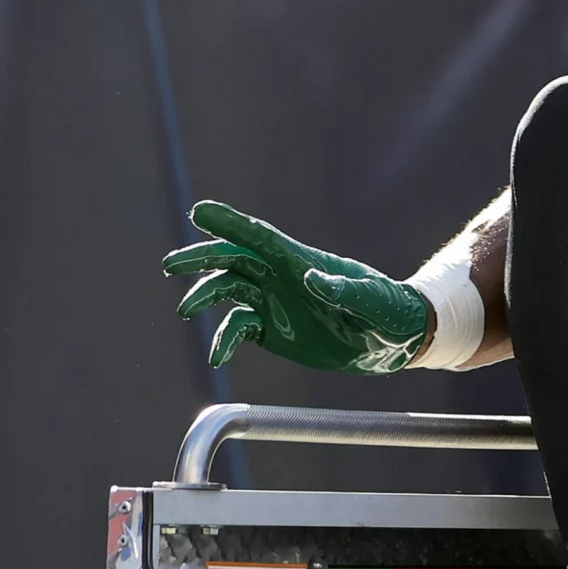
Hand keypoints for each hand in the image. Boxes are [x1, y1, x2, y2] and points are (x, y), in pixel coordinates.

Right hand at [163, 200, 430, 372]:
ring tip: (185, 311)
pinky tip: (217, 356)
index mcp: (304, 262)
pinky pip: (238, 328)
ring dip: (204, 296)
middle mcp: (283, 278)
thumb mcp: (373, 302)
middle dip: (201, 258)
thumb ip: (345, 291)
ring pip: (229, 290)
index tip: (199, 212)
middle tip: (171, 265)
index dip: (231, 224)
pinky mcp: (274, 329)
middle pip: (234, 259)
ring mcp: (276, 302)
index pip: (261, 238)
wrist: (396, 338)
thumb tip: (312, 279)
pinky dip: (223, 339)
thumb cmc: (390, 311)